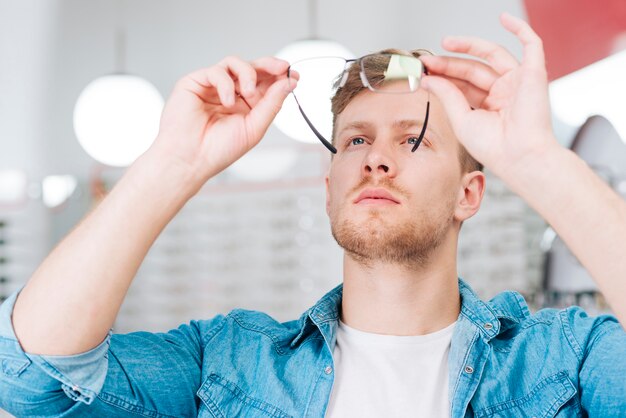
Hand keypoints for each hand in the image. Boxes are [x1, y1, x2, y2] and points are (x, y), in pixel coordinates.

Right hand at [149, 56, 295, 190]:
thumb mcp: (255, 128)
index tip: (293, 76)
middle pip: (252, 69)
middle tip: (282, 68)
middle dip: (269, 66)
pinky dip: (226, 84)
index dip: (279, 78)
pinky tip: (228, 102)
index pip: (265, 84)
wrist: (190, 159)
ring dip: (248, 74)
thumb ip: (271, 104)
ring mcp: (213, 87)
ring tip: (251, 93)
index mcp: (245, 106)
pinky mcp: (195, 82)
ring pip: (235, 64)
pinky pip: (217, 71)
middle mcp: (230, 94)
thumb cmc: (218, 150)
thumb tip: (288, 83)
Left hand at [419, 13, 558, 176]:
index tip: (424, 71)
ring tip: (446, 43)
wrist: (518, 155)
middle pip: (473, 69)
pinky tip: (504, 18)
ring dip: (470, 46)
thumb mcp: (461, 119)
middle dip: (450, 63)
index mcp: (488, 107)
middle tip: (428, 60)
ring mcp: (518, 82)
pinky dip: (520, 29)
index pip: (463, 85)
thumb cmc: (494, 147)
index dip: (444, 76)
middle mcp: (504, 93)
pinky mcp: (534, 73)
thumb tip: (429, 79)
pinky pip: (531, 44)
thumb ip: (447, 95)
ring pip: (492, 55)